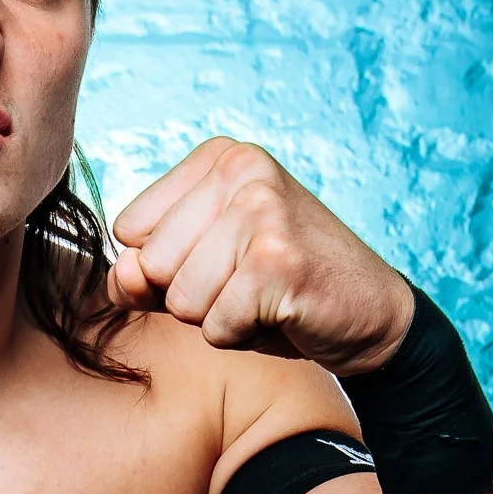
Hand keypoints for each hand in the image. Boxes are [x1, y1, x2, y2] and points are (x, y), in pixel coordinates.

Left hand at [107, 138, 415, 374]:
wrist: (368, 312)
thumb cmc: (277, 289)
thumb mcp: (200, 271)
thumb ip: (144, 273)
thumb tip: (124, 275)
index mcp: (218, 158)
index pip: (130, 230)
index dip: (166, 267)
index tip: (224, 259)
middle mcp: (241, 169)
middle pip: (153, 265)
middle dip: (191, 295)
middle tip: (249, 282)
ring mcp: (262, 210)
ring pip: (181, 299)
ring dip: (219, 317)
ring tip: (264, 297)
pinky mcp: (277, 260)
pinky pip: (215, 326)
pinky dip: (242, 335)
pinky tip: (281, 312)